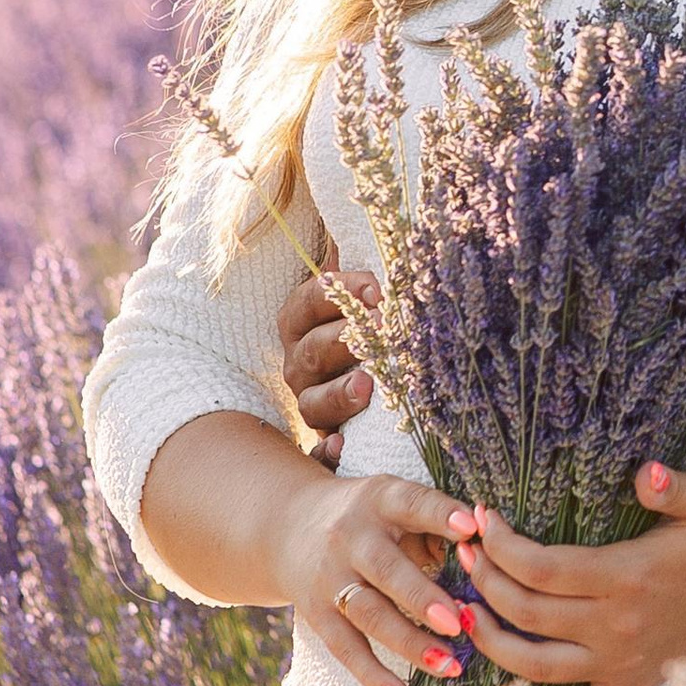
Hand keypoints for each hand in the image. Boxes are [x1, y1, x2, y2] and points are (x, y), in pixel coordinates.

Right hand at [276, 469, 480, 685]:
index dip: (440, 514)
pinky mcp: (317, 615)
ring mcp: (331, 578)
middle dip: (421, 597)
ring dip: (409, 643)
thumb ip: (436, 522)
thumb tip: (486, 553)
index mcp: (380, 500)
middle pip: (385, 568)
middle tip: (458, 622)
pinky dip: (375, 678)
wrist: (288, 526)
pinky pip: (347, 649)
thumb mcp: (394, 502)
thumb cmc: (369, 518)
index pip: (412, 502)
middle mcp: (351, 538)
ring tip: (448, 665)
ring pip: (369, 614)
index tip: (472, 527)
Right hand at [279, 267, 379, 462]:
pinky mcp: (326, 440)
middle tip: (381, 330)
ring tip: (367, 386)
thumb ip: (366, 273)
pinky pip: (317, 453)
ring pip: (312, 402)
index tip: (377, 288)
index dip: (337, 292)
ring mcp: (311, 404)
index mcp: (302, 325)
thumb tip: (376, 233)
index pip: (307, 302)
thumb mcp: (368, 297)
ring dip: (338, 393)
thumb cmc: (375, 327)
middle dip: (345, 339)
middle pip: (312, 351)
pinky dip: (326, 452)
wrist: (384, 386)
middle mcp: (301, 366)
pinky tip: (341, 445)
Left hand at [452, 465, 685, 685]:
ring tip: (463, 614)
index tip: (481, 519)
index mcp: (628, 578)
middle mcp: (618, 627)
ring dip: (491, 644)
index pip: (543, 567)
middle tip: (462, 554)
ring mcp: (619, 664)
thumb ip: (674, 486)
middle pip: (528, 614)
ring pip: (536, 667)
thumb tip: (645, 473)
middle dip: (484, 583)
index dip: (502, 546)